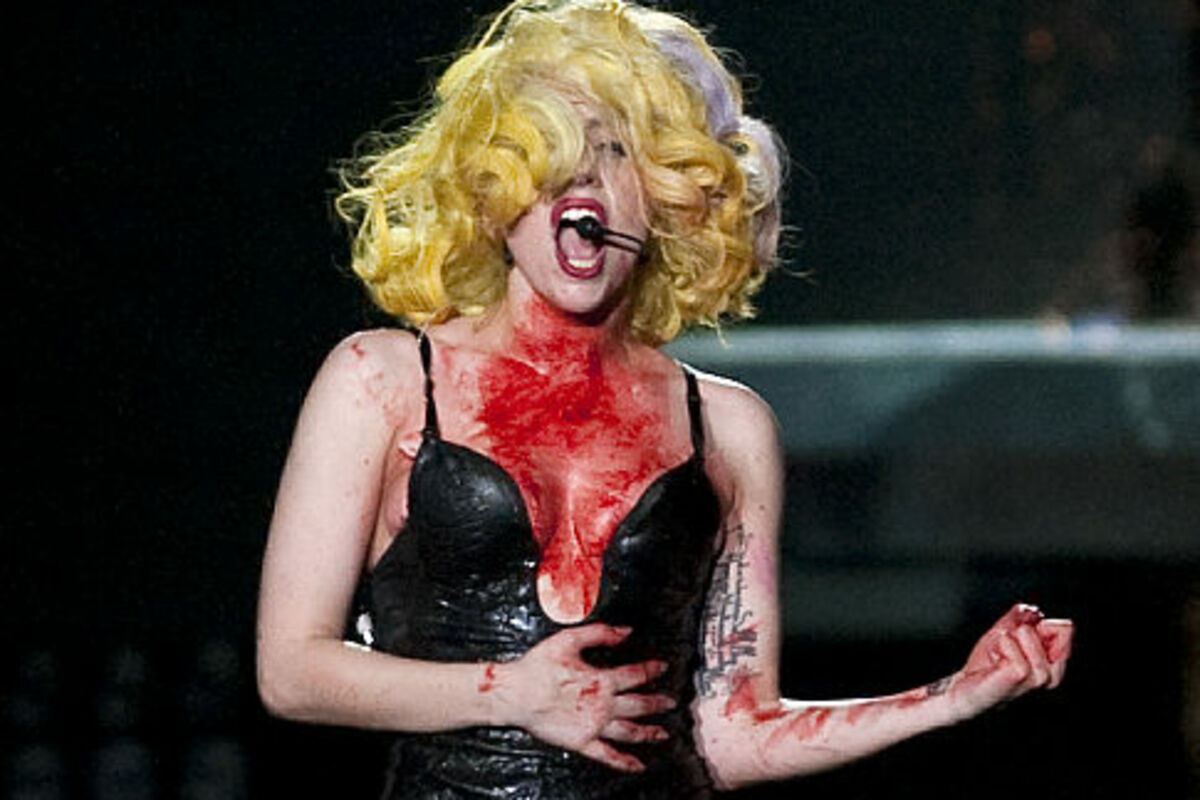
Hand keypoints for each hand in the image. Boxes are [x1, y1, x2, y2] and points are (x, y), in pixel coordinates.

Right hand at [494, 624, 675, 771]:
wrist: (517, 693)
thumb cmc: (538, 666)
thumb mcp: (569, 640)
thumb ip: (600, 634)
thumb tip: (625, 631)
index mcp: (601, 680)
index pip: (636, 675)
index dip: (652, 670)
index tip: (662, 667)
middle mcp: (603, 705)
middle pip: (639, 704)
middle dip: (658, 702)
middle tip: (671, 701)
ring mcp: (594, 725)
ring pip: (629, 731)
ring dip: (649, 732)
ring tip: (663, 734)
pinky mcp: (582, 742)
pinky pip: (608, 755)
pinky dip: (624, 761)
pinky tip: (637, 765)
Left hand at [942, 604, 1073, 721]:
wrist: (967, 690)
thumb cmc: (988, 665)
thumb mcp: (1007, 634)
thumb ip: (1021, 618)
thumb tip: (1032, 610)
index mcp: (1055, 663)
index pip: (1064, 627)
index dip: (1037, 624)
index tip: (1019, 639)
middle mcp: (1052, 673)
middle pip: (1041, 625)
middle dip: (1015, 631)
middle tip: (1004, 652)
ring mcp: (1038, 676)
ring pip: (1024, 631)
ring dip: (1004, 639)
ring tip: (999, 657)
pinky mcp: (1020, 674)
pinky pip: (1008, 640)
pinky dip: (996, 645)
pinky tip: (995, 662)